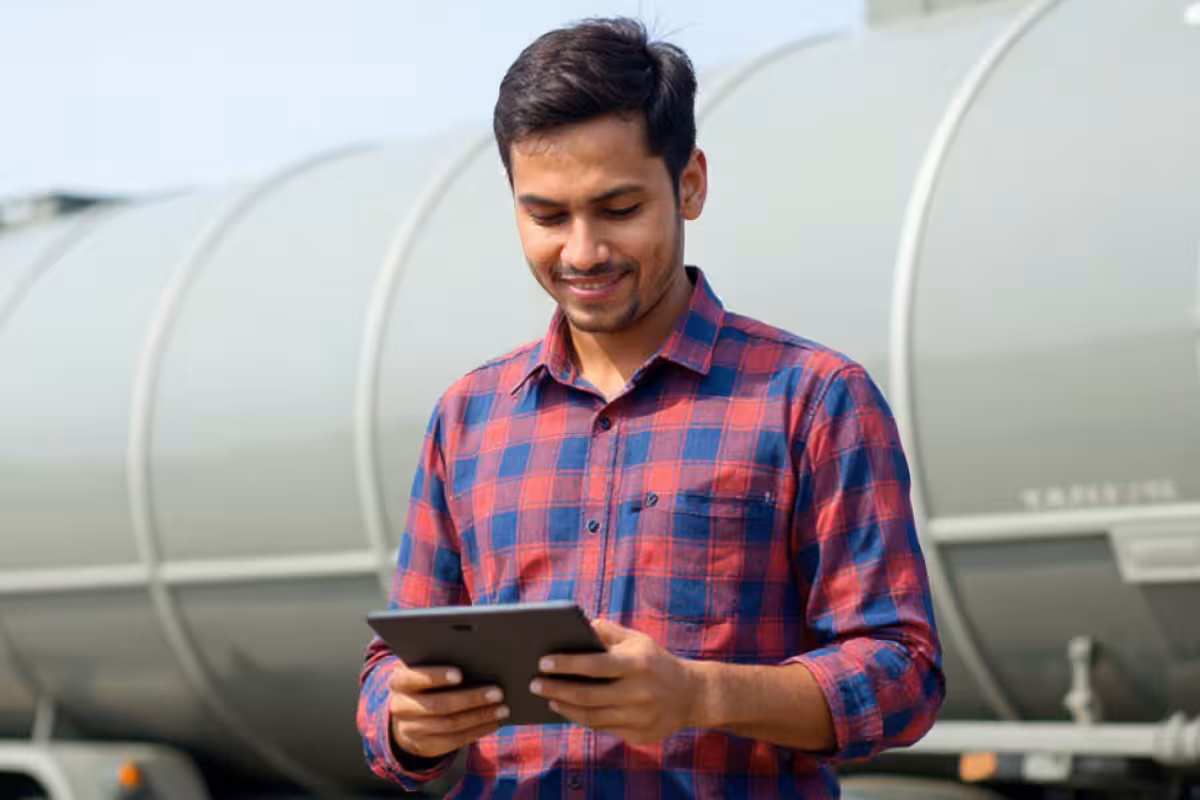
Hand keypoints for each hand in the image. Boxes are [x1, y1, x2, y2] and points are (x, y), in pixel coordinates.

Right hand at [387, 662, 508, 758]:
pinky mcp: (425, 746)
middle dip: (471, 699)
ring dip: (479, 717)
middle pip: (438, 705)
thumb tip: (477, 657)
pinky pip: (454, 741)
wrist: (407, 714)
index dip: (436, 676)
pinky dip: (477, 730)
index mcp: (398, 681)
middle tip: (498, 692)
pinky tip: (493, 722)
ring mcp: (410, 730)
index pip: (414, 678)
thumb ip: (440, 661)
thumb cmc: (425, 681)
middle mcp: (400, 707)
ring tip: (502, 708)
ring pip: (449, 725)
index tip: (460, 674)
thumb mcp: (424, 668)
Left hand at [529, 618, 700, 744]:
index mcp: (638, 664)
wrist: (692, 694)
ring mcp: (639, 718)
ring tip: (548, 697)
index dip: (566, 664)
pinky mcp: (639, 736)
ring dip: (565, 707)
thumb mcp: (638, 640)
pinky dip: (582, 719)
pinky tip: (568, 709)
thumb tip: (576, 624)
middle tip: (533, 683)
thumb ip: (608, 632)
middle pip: (588, 695)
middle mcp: (639, 692)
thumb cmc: (656, 662)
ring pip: (592, 716)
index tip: (542, 662)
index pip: (595, 665)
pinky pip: (602, 729)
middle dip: (556, 689)